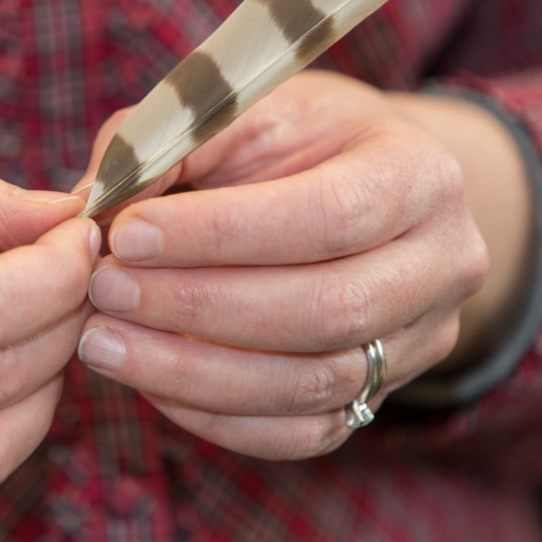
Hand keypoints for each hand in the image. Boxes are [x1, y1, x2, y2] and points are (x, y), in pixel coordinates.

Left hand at [75, 71, 522, 460]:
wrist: (356, 188)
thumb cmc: (290, 139)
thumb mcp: (243, 108)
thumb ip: (174, 140)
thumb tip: (98, 203)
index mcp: (420, 174)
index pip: (331, 216)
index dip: (224, 233)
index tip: (127, 232)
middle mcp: (443, 264)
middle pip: (328, 309)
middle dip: (199, 306)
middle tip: (103, 290)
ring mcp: (420, 343)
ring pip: (312, 384)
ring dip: (192, 370)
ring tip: (102, 341)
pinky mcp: (381, 397)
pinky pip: (299, 432)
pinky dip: (215, 415)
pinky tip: (147, 380)